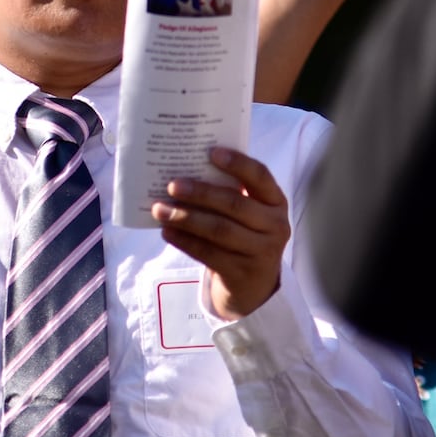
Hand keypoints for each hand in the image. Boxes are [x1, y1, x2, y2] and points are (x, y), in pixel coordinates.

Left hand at [151, 148, 290, 319]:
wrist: (255, 284)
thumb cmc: (243, 234)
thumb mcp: (247, 213)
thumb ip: (228, 192)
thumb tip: (184, 170)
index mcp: (275, 202)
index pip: (261, 176)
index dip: (238, 163)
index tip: (211, 152)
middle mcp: (275, 225)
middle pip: (235, 205)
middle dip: (201, 193)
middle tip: (172, 185)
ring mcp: (262, 251)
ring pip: (220, 230)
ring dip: (186, 218)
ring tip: (159, 210)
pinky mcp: (243, 272)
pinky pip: (209, 254)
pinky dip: (185, 241)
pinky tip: (167, 231)